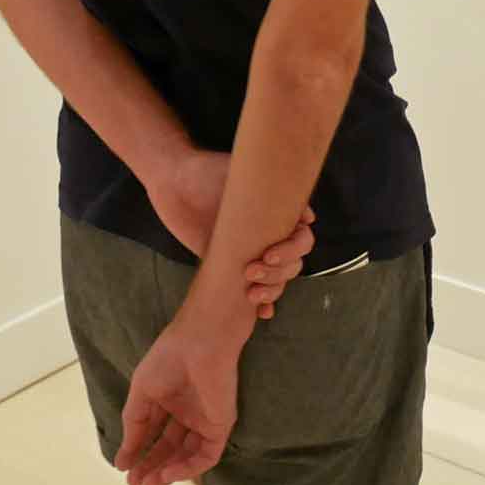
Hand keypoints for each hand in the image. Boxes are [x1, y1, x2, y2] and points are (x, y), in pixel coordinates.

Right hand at [114, 311, 238, 484]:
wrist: (201, 340)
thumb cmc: (169, 356)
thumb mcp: (142, 391)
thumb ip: (134, 425)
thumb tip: (121, 460)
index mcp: (169, 399)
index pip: (153, 434)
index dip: (139, 453)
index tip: (125, 471)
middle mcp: (187, 412)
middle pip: (169, 448)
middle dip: (152, 467)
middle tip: (135, 484)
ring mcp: (204, 419)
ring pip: (187, 456)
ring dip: (168, 473)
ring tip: (149, 484)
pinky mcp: (220, 424)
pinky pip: (205, 455)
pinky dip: (187, 469)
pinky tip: (167, 474)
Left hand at [145, 148, 315, 319]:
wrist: (175, 184)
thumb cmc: (208, 172)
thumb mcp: (242, 174)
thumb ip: (272, 190)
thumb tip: (309, 218)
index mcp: (278, 213)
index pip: (302, 240)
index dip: (291, 251)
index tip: (268, 255)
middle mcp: (270, 233)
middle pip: (293, 264)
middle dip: (277, 274)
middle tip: (249, 272)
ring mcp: (253, 251)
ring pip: (278, 280)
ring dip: (272, 291)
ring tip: (250, 295)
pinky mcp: (233, 265)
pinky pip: (257, 289)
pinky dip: (264, 304)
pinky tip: (261, 312)